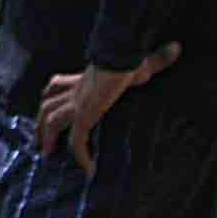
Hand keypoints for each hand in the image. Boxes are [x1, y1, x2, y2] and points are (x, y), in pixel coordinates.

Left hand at [35, 44, 179, 173]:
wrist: (121, 57)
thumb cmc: (129, 58)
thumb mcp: (143, 62)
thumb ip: (156, 59)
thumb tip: (176, 47)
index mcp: (83, 79)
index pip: (56, 85)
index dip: (50, 96)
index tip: (47, 110)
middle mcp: (76, 91)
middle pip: (47, 104)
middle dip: (40, 122)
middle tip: (39, 140)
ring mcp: (78, 103)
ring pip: (51, 121)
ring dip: (47, 138)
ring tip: (48, 155)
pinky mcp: (85, 115)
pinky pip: (77, 141)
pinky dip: (81, 156)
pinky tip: (89, 169)